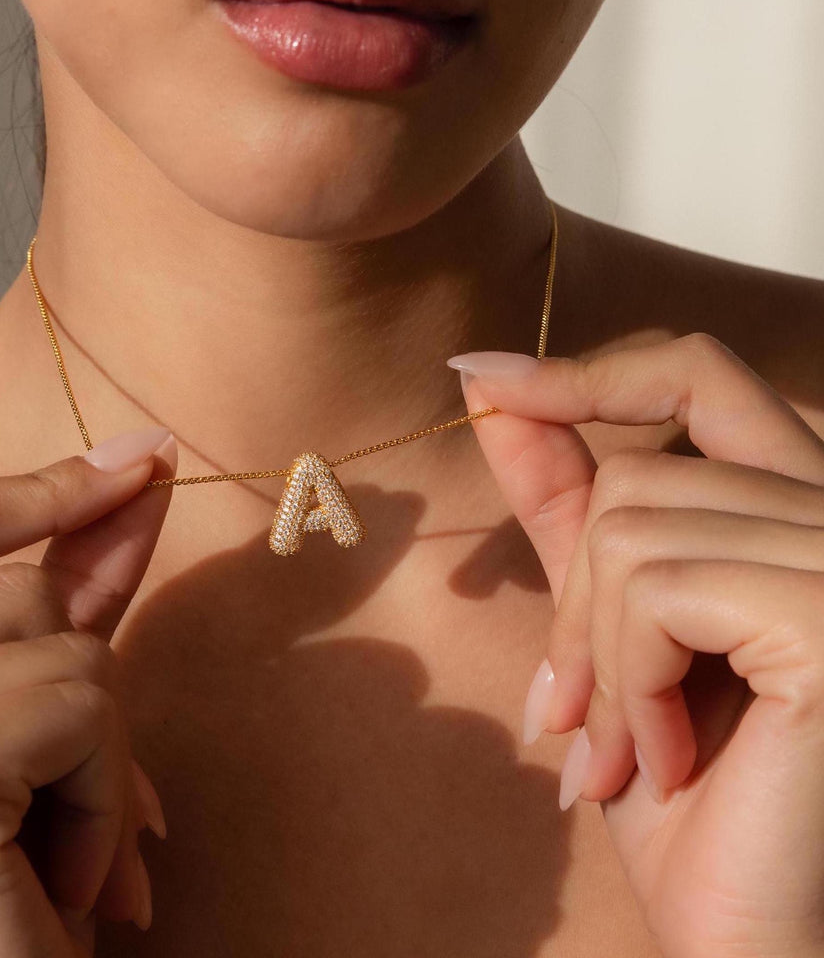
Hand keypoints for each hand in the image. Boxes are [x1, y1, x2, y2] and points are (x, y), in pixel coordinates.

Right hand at [0, 427, 175, 957]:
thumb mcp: (26, 732)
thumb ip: (70, 598)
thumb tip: (136, 476)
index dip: (35, 487)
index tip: (136, 463)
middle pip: (19, 588)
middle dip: (79, 690)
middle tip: (54, 809)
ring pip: (64, 645)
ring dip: (96, 758)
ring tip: (46, 855)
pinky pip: (82, 709)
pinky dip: (104, 800)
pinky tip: (55, 883)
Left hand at [449, 333, 823, 957]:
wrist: (763, 936)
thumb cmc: (694, 798)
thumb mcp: (611, 629)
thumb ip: (565, 506)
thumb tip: (495, 395)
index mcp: (803, 512)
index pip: (699, 379)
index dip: (587, 373)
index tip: (482, 380)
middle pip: (638, 476)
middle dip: (579, 602)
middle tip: (577, 713)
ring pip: (633, 530)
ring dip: (600, 659)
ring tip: (627, 751)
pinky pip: (659, 588)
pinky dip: (631, 681)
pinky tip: (671, 761)